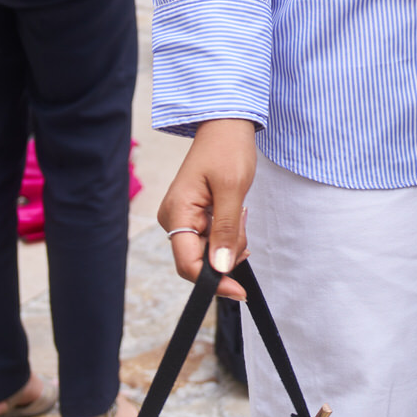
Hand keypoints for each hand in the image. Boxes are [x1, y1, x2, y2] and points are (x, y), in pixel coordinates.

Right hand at [158, 117, 257, 300]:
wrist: (226, 125)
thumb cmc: (228, 149)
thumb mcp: (233, 189)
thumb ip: (226, 230)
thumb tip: (220, 268)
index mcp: (177, 213)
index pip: (188, 264)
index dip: (213, 282)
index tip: (239, 290)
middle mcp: (173, 219)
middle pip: (199, 260)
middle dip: (226, 254)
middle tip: (243, 224)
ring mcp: (182, 217)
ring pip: (208, 251)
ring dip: (230, 242)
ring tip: (240, 210)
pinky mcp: (193, 215)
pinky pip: (211, 238)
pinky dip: (227, 234)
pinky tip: (236, 214)